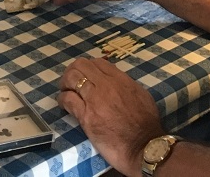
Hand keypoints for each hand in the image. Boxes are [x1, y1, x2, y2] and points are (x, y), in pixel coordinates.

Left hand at [59, 57, 165, 176]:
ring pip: (72, 78)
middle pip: (81, 65)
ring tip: (65, 91)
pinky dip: (63, 99)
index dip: (88, 67)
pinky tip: (64, 104)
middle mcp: (106, 85)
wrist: (144, 147)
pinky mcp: (86, 116)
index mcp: (121, 80)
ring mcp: (95, 100)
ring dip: (65, 83)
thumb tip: (114, 82)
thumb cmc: (146, 125)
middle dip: (73, 71)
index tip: (85, 75)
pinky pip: (68, 99)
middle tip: (70, 82)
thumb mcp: (141, 96)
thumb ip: (126, 85)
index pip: (97, 62)